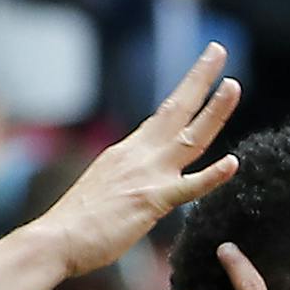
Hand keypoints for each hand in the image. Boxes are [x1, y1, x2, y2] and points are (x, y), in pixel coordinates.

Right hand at [31, 45, 240, 277]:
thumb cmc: (77, 223)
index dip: (185, 92)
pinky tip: (232, 164)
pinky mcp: (151, 202)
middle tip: (217, 51)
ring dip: (214, 111)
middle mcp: (140, 155)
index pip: (163, 115)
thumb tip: (139, 181)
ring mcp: (147, 175)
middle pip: (177, 110)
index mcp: (128, 151)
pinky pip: (188, 188)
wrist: (56, 238)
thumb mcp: (105, 185)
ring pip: (190, 138)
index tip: (203, 71)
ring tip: (232, 86)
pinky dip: (211, 176)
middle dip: (200, 79)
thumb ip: (128, 177)